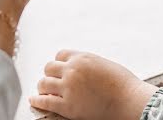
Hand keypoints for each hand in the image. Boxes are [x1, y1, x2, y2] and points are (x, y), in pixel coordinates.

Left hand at [30, 51, 156, 119]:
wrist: (129, 100)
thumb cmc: (122, 84)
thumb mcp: (103, 64)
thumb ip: (87, 64)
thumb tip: (79, 67)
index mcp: (82, 58)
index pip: (60, 55)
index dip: (59, 63)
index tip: (59, 70)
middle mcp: (72, 70)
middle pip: (49, 68)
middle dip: (50, 75)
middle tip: (51, 82)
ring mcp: (68, 88)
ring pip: (44, 83)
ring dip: (43, 87)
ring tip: (43, 91)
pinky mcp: (67, 106)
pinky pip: (45, 101)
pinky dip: (37, 101)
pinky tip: (33, 101)